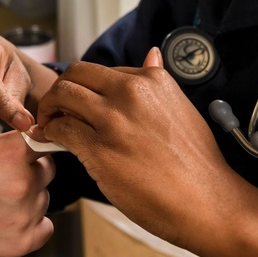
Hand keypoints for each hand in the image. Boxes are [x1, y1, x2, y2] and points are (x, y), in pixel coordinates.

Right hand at [0, 132, 55, 256]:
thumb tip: (14, 144)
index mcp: (8, 152)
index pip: (41, 137)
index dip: (34, 139)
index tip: (29, 144)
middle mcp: (22, 181)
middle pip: (47, 168)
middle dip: (30, 168)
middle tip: (3, 175)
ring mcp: (25, 214)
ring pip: (44, 196)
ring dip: (28, 195)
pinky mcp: (23, 242)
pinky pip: (45, 225)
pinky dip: (32, 221)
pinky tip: (8, 217)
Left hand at [34, 47, 242, 249]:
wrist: (208, 202)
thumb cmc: (197, 162)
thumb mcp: (181, 108)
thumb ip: (159, 81)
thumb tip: (151, 54)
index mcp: (150, 80)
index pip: (101, 72)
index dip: (85, 87)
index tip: (78, 101)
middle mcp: (130, 92)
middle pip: (76, 74)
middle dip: (60, 89)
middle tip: (54, 108)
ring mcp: (113, 119)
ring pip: (63, 95)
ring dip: (50, 108)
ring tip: (49, 123)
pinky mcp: (100, 149)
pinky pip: (61, 129)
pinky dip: (49, 132)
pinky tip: (50, 140)